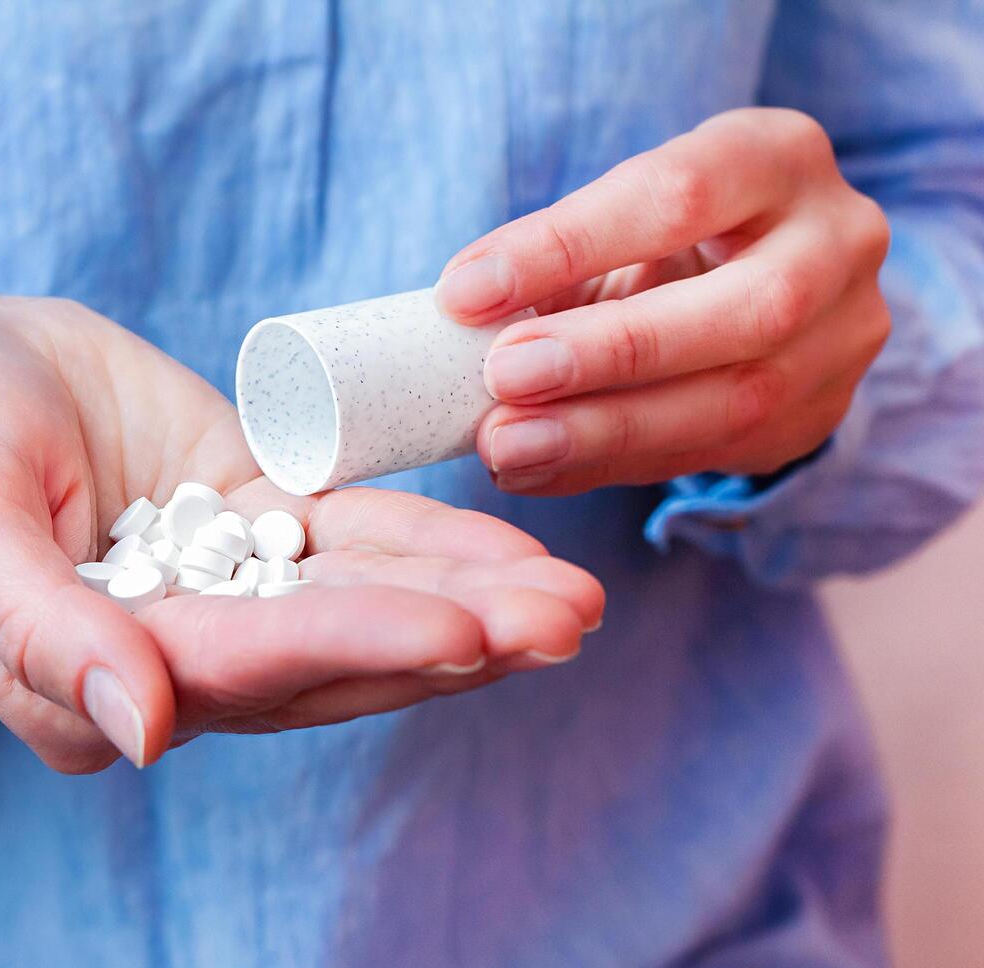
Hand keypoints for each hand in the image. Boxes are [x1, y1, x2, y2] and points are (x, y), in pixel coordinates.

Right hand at [0, 286, 602, 771]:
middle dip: (449, 640)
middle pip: (326, 659)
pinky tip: (516, 549)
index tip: (463, 633)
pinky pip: (353, 539)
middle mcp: (170, 660)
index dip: (353, 647)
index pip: (240, 669)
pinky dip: (432, 542)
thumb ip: (36, 630)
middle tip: (565, 619)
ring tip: (573, 597)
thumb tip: (141, 737)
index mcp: (90, 682)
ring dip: (467, 602)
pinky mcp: (253, 527)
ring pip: (358, 606)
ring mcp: (220, 595)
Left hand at [435, 108, 890, 493]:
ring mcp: (846, 336)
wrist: (768, 282)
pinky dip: (611, 465)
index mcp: (778, 156)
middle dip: (609, 351)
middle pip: (741, 308)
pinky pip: (713, 453)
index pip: (675, 194)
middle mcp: (838, 241)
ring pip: (737, 399)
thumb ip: (556, 257)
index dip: (565, 245)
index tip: (465, 292)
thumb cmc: (669, 236)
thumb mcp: (625, 217)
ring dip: (604, 430)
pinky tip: (536, 471)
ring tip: (507, 444)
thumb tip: (460, 311)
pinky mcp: (820, 414)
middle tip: (502, 376)